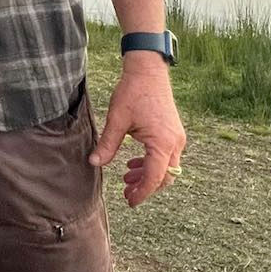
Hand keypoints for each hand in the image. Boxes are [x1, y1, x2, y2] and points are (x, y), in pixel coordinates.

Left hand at [88, 55, 186, 206]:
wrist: (148, 70)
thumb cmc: (133, 92)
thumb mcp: (116, 119)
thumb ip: (107, 144)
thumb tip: (94, 163)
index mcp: (162, 143)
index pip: (155, 178)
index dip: (142, 192)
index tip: (130, 201)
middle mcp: (175, 143)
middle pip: (164, 177)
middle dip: (146, 187)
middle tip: (126, 193)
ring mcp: (176, 138)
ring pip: (166, 168)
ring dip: (147, 175)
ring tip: (126, 177)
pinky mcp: (173, 132)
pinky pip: (166, 156)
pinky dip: (151, 163)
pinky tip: (133, 163)